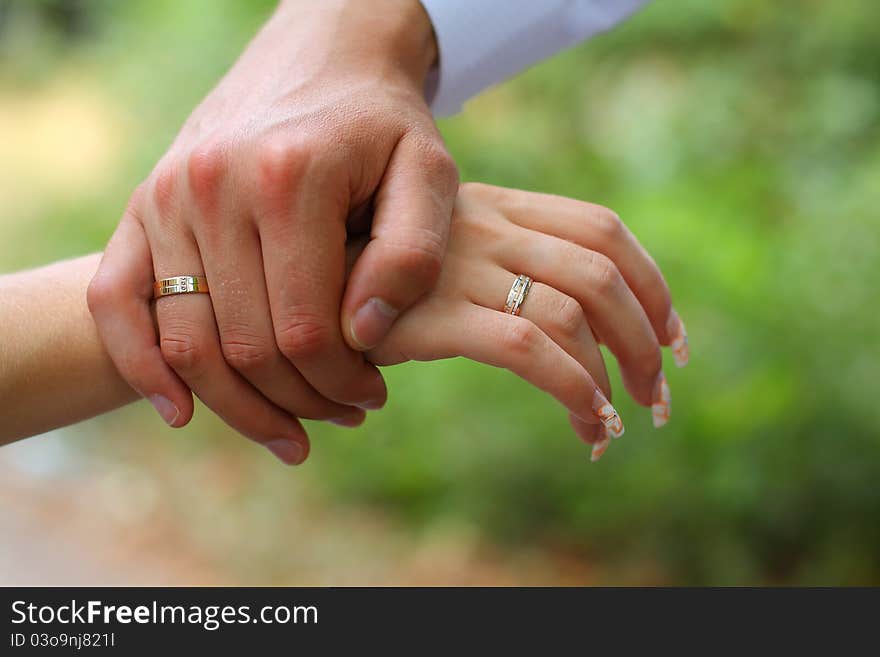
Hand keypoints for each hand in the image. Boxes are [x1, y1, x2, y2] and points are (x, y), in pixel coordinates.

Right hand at [88, 0, 457, 461]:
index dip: (340, 383)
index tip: (374, 397)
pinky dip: (139, 365)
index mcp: (290, 181)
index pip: (306, 330)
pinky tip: (178, 412)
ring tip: (289, 432)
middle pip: (245, 346)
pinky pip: (116, 300)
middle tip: (344, 414)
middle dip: (300, 401)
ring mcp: (168, 197)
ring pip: (185, 341)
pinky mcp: (144, 206)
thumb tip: (364, 335)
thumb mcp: (428, 178)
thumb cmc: (383, 129)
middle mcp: (215, 188)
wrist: (323, 62)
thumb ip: (410, 257)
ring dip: (236, 405)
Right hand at [360, 183, 688, 460]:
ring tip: (618, 424)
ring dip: (618, 374)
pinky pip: (530, 348)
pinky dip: (576, 391)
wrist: (286, 270)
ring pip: (575, 312)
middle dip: (648, 336)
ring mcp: (458, 268)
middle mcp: (484, 228)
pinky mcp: (432, 315)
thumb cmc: (362, 272)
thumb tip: (562, 327)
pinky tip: (587, 427)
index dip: (650, 281)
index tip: (671, 335)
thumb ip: (491, 267)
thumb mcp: (433, 252)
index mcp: (494, 207)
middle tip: (659, 393)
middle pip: (602, 269)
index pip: (599, 226)